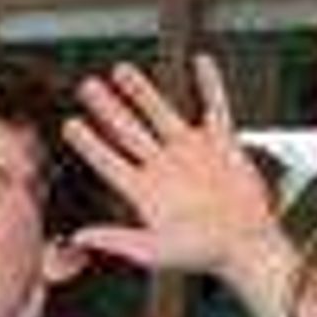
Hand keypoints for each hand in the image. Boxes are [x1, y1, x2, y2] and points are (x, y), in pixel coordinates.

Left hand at [63, 57, 283, 279]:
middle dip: (106, 107)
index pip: (108, 161)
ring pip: (160, 113)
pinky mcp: (222, 145)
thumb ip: (117, 240)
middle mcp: (164, 168)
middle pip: (128, 130)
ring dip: (142, 91)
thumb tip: (79, 237)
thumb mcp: (155, 251)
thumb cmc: (204, 254)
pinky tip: (201, 62)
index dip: (88, 143)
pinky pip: (215, 107)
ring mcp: (192, 153)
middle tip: (87, 86)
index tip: (69, 124)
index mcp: (145, 191)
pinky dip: (210, 84)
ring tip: (122, 71)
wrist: (247, 246)